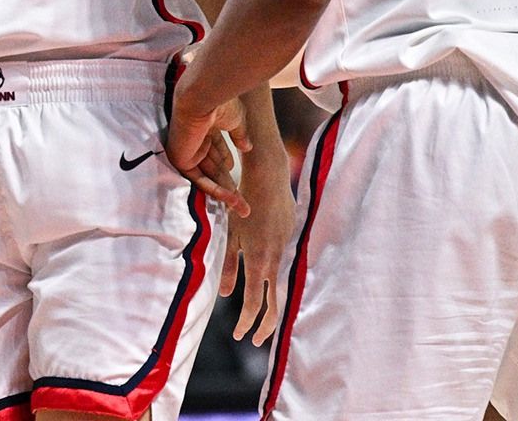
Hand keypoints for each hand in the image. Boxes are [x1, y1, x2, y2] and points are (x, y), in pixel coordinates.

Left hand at [166, 86, 251, 216]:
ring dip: (226, 194)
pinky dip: (216, 190)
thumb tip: (247, 148)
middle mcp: (195, 139)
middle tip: (243, 206)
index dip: (227, 166)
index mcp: (204, 126)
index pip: (217, 152)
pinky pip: (199, 180)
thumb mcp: (236, 119)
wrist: (202, 97)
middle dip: (229, 186)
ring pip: (208, 177)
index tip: (238, 181)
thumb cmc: (219, 102)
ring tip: (243, 209)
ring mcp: (187, 150)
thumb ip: (240, 134)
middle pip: (213, 168)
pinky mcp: (181, 159)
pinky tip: (232, 199)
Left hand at [220, 146, 293, 345]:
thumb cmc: (241, 204)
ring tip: (265, 322)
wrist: (268, 176)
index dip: (247, 323)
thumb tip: (224, 295)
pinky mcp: (293, 240)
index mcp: (258, 261)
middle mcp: (276, 260)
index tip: (240, 336)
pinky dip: (280, 285)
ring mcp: (287, 250)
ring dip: (274, 308)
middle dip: (265, 326)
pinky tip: (275, 291)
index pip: (254, 303)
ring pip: (283, 288)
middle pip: (275, 304)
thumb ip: (228, 266)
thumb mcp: (229, 234)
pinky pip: (287, 269)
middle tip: (255, 341)